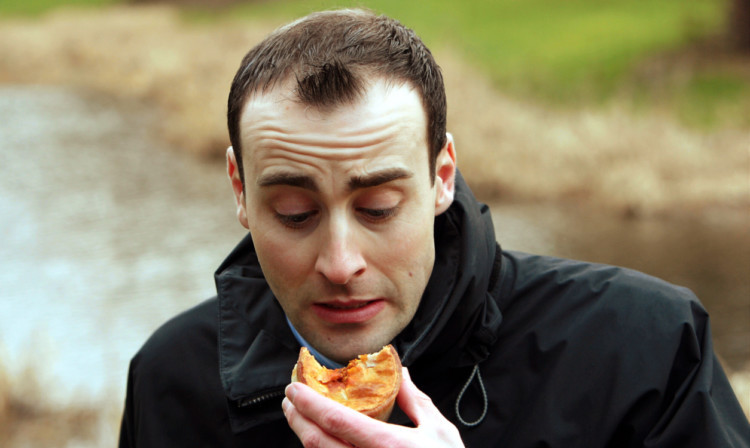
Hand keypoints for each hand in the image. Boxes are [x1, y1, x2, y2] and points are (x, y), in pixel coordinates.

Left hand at [281, 367, 464, 447]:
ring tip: (300, 418)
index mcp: (389, 445)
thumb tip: (400, 372)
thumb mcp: (440, 430)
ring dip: (304, 437)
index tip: (294, 388)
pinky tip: (320, 443)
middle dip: (297, 419)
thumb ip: (415, 400)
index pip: (337, 421)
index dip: (309, 403)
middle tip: (290, 401)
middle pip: (317, 443)